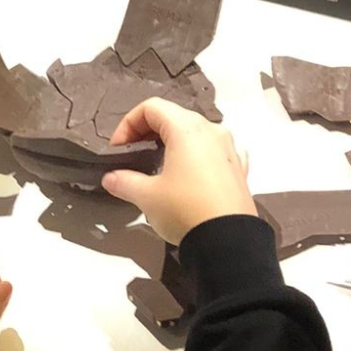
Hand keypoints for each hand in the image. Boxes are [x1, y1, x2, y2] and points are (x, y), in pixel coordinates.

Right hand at [101, 98, 254, 245]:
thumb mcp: (147, 196)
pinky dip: (197, 155)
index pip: (151, 108)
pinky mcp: (239, 169)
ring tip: (159, 166)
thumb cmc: (186, 210)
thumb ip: (124, 181)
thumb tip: (111, 179)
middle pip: (174, 116)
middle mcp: (211, 130)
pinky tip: (190, 174)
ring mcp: (229, 149)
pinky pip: (215, 151)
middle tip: (133, 155)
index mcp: (186, 128)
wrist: (228, 242)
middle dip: (148, 131)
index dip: (128, 124)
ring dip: (173, 142)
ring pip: (196, 132)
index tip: (118, 149)